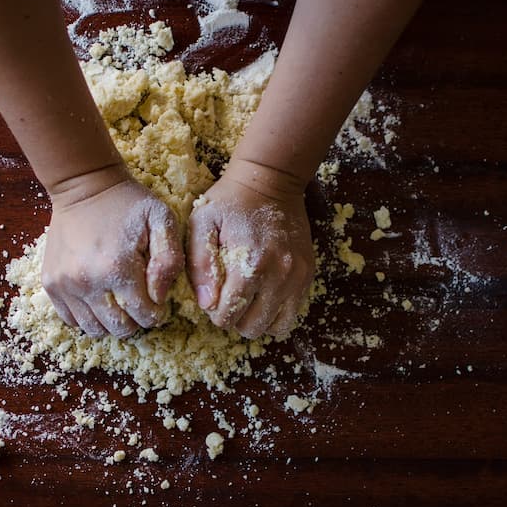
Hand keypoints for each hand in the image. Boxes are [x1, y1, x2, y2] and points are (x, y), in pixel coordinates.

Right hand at [42, 178, 183, 337]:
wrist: (84, 186)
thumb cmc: (128, 203)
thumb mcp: (162, 220)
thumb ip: (169, 260)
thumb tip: (159, 297)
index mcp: (117, 268)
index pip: (145, 316)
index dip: (156, 313)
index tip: (157, 300)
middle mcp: (87, 281)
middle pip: (119, 328)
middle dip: (135, 321)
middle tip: (139, 303)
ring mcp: (65, 285)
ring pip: (94, 329)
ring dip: (111, 323)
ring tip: (119, 303)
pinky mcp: (51, 283)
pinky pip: (71, 320)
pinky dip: (88, 317)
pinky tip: (98, 300)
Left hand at [187, 159, 314, 339]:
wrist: (271, 180)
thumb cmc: (230, 201)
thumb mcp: (202, 223)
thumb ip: (200, 265)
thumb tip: (207, 303)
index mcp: (250, 265)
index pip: (228, 315)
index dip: (214, 312)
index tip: (212, 295)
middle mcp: (279, 276)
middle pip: (252, 327)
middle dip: (234, 319)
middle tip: (228, 297)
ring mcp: (297, 277)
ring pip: (276, 327)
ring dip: (257, 320)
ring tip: (247, 300)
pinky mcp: (307, 275)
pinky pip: (293, 314)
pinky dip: (276, 313)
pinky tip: (263, 296)